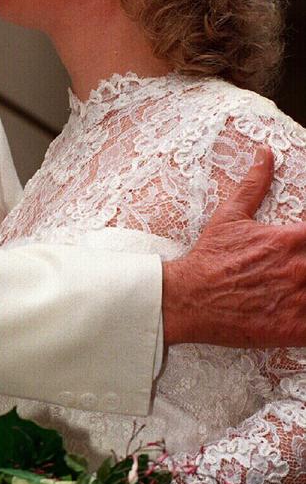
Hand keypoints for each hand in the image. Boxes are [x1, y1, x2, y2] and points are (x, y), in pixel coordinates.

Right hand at [162, 147, 305, 347]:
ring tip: (302, 282)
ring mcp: (298, 300)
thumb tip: (265, 154)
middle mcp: (298, 268)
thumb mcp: (230, 216)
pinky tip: (302, 307)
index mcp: (287, 240)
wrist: (189, 299)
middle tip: (302, 263)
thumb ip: (254, 184)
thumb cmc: (209, 258)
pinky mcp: (294, 328)